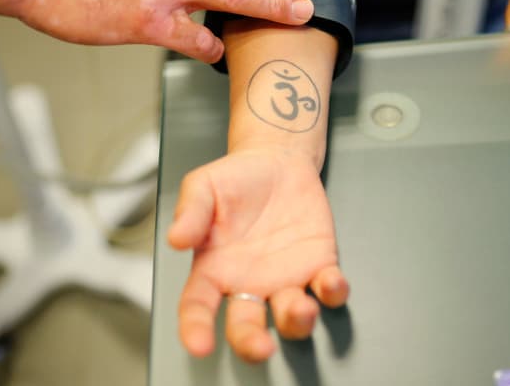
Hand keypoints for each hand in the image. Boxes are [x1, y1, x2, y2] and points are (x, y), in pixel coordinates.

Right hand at [167, 148, 348, 362]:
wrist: (277, 162)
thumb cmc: (236, 179)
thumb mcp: (202, 186)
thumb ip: (190, 212)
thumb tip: (176, 239)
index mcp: (214, 270)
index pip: (198, 307)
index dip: (195, 329)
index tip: (199, 345)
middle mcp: (249, 283)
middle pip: (247, 326)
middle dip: (252, 342)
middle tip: (260, 347)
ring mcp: (285, 278)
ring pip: (291, 316)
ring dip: (298, 320)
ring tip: (301, 309)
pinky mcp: (318, 265)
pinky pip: (328, 288)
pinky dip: (333, 291)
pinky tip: (331, 284)